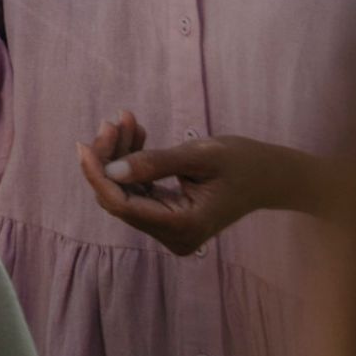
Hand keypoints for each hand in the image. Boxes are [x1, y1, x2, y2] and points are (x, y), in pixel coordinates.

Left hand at [78, 114, 328, 254]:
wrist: (271, 175)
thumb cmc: (242, 162)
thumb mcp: (200, 156)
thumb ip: (155, 163)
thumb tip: (110, 170)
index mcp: (183, 227)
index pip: (122, 205)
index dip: (97, 174)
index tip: (84, 144)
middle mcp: (174, 236)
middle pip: (119, 197)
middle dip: (109, 157)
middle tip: (115, 120)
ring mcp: (170, 230)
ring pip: (125, 191)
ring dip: (120, 154)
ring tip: (127, 119)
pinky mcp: (168, 218)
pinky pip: (137, 189)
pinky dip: (132, 161)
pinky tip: (137, 133)